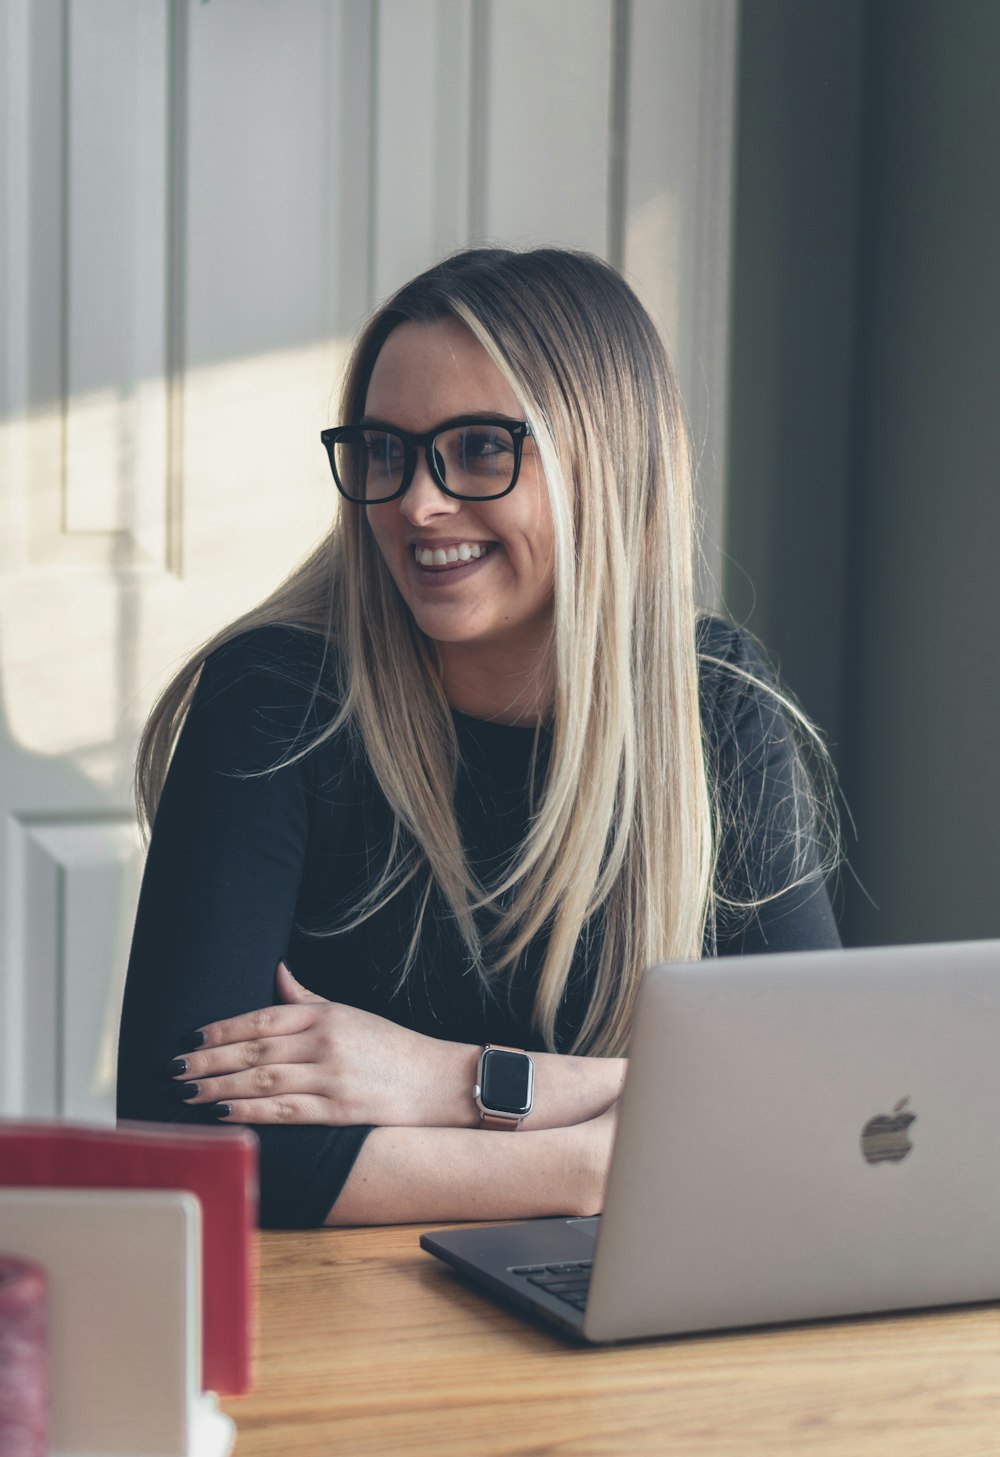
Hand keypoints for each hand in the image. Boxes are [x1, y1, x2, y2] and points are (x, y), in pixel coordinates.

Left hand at [168, 962, 476, 1127]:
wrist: (440, 1082)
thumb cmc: (393, 1048)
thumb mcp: (351, 1014)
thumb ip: (308, 998)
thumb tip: (277, 972)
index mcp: (326, 1015)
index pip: (263, 1018)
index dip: (223, 1029)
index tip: (191, 1036)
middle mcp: (325, 1041)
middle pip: (255, 1050)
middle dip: (209, 1060)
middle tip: (173, 1067)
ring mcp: (332, 1076)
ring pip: (263, 1080)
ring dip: (219, 1087)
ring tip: (186, 1093)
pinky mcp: (339, 1110)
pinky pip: (285, 1110)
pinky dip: (250, 1111)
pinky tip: (223, 1113)